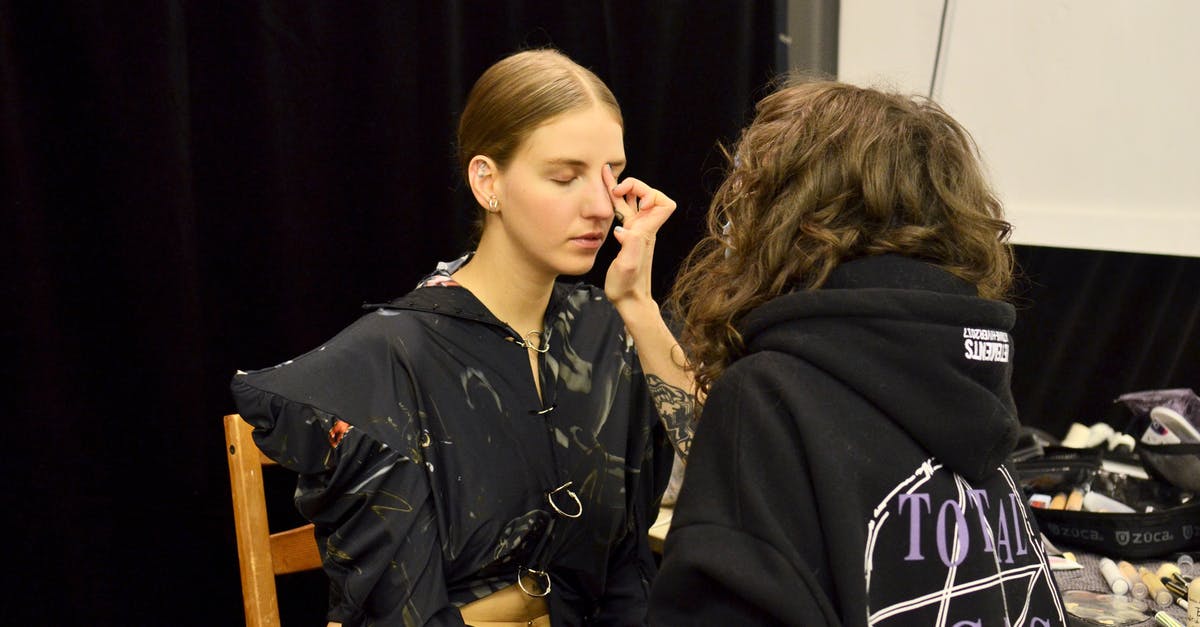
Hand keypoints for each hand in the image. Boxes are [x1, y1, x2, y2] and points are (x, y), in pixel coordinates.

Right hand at [602, 164, 676, 310]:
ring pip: (633, 201)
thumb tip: (623, 229)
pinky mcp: (628, 236)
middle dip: (633, 185)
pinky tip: (605, 196)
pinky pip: (624, 211)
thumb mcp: (627, 266)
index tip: (628, 197)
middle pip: (648, 195)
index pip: (663, 203)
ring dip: (622, 188)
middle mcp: (644, 228)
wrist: (629, 300)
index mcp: (646, 232)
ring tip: (605, 176)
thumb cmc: (627, 286)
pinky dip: (616, 201)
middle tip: (613, 186)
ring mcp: (636, 231)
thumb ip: (630, 246)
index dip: (648, 193)